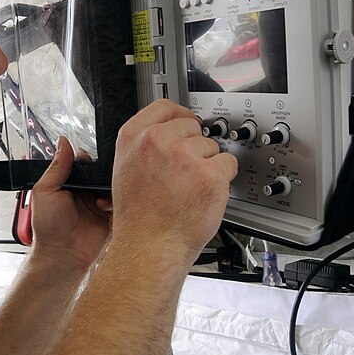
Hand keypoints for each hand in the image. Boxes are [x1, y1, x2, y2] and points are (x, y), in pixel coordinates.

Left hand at [28, 137, 112, 273]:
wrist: (61, 255)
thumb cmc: (48, 227)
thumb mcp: (46, 191)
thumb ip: (57, 167)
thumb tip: (63, 142)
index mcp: (71, 183)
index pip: (85, 162)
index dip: (89, 159)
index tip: (90, 160)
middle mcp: (87, 191)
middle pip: (102, 171)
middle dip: (104, 172)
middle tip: (100, 175)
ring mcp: (100, 202)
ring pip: (114, 184)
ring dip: (110, 185)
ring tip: (98, 194)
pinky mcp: (111, 215)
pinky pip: (121, 201)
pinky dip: (116, 200)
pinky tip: (103, 205)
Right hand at [109, 99, 237, 265]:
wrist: (149, 247)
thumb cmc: (139, 217)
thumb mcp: (125, 169)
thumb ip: (144, 145)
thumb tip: (170, 132)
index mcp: (134, 137)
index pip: (166, 107)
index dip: (181, 115)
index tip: (189, 123)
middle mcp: (157, 142)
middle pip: (193, 127)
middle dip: (195, 147)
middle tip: (184, 175)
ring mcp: (185, 157)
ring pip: (212, 147)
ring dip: (208, 165)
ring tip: (189, 190)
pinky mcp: (209, 175)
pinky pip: (228, 164)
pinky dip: (222, 179)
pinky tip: (204, 195)